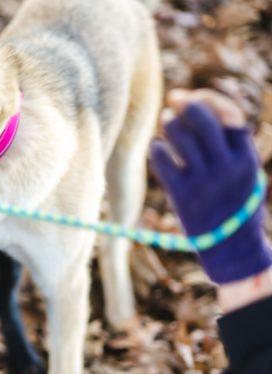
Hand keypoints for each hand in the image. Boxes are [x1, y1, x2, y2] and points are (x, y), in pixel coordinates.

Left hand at [150, 89, 271, 283]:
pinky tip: (156, 146)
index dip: (209, 99)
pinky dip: (157, 149)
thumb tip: (203, 109)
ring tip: (166, 119)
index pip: (229, 115)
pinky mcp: (182, 196)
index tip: (194, 95)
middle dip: (187, 104)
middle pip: (203, 121)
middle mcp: (226, 168)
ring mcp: (203, 182)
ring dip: (170, 123)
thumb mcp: (245, 173)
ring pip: (181, 138)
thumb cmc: (236, 205)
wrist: (233, 250)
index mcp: (246, 159)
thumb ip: (231, 146)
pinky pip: (163, 162)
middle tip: (174, 98)